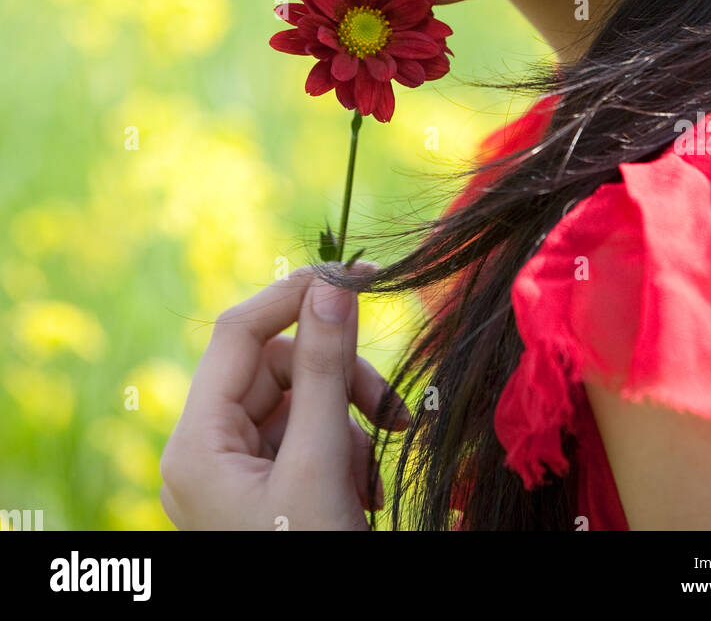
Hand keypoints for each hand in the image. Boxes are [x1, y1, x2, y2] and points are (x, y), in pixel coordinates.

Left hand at [159, 263, 409, 530]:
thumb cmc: (309, 559)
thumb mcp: (320, 463)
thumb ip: (325, 370)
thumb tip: (333, 286)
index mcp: (196, 445)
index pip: (239, 332)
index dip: (296, 294)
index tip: (355, 274)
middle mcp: (205, 454)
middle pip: (277, 369)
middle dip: (340, 380)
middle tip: (390, 406)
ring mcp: (232, 476)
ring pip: (299, 403)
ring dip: (349, 424)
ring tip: (376, 466)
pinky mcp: (261, 493)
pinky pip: (305, 441)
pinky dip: (344, 453)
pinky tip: (365, 491)